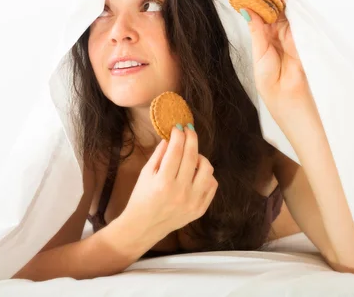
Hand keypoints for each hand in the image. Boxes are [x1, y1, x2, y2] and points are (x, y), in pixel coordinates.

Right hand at [123, 125, 217, 242]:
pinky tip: (196, 172)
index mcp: (163, 182)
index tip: (178, 127)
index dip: (178, 135)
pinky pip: (212, 185)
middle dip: (191, 138)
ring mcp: (193, 202)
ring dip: (200, 157)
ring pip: (207, 169)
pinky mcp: (200, 209)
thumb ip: (158, 155)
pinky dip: (206, 175)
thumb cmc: (141, 198)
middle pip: (192, 157)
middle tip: (189, 130)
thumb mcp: (145, 174)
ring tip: (192, 156)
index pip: (176, 151)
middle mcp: (180, 192)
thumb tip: (170, 138)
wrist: (144, 226)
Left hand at [242, 0, 308, 106]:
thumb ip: (259, 32)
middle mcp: (281, 35)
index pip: (263, 12)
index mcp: (266, 40)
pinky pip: (301, 18)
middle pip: (277, 6)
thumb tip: (247, 10)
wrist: (294, 106)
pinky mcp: (307, 38)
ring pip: (289, 9)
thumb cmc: (274, 89)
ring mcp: (295, 35)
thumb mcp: (261, 57)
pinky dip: (296, 5)